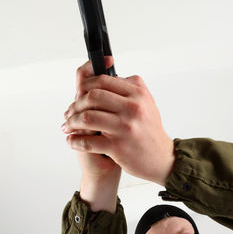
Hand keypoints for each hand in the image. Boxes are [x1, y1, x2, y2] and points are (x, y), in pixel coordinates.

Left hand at [62, 58, 175, 185]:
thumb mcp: (147, 104)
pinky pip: (88, 142)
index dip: (85, 85)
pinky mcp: (118, 147)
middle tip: (69, 113)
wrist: (163, 159)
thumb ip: (130, 89)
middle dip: (75, 105)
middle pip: (92, 97)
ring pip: (86, 118)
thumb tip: (108, 74)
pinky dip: (75, 141)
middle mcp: (132, 108)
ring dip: (72, 122)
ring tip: (68, 127)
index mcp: (138, 94)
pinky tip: (72, 141)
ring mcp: (125, 128)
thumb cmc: (151, 132)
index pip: (103, 80)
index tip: (78, 93)